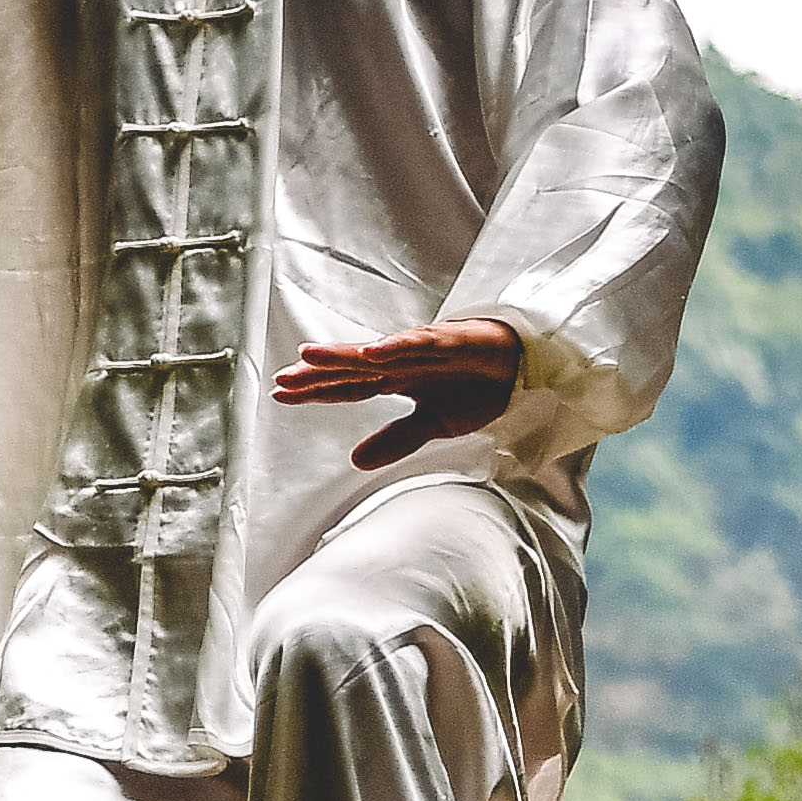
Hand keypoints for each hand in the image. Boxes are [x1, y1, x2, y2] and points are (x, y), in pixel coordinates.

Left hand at [270, 316, 523, 468]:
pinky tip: (373, 351)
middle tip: (282, 380)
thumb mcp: (432, 424)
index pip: (346, 386)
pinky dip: (398, 345)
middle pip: (351, 367)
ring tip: (311, 356)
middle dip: (316, 373)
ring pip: (377, 350)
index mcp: (394, 379)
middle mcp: (401, 360)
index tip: (279, 395)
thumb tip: (356, 461)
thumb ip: (396, 440)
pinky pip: (421, 342)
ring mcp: (424, 347)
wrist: (522, 366)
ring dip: (344, 353)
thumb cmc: (474, 386)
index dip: (314, 391)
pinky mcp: (452, 339)